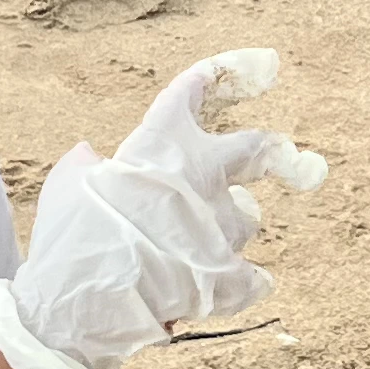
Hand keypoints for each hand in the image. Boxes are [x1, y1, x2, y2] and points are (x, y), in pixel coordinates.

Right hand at [0, 50, 324, 368]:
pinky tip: (239, 286)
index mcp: (160, 142)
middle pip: (260, 149)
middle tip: (302, 162)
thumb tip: (89, 156)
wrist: (85, 301)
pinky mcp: (228, 275)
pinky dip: (244, 282)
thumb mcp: (67, 187)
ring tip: (209, 241)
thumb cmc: (69, 238)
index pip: (193, 92)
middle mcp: (201, 175)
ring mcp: (219, 226)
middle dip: (281, 152)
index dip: (222, 74)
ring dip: (232, 225)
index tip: (258, 67)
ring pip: (247, 218)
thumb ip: (84, 167)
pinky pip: (253, 277)